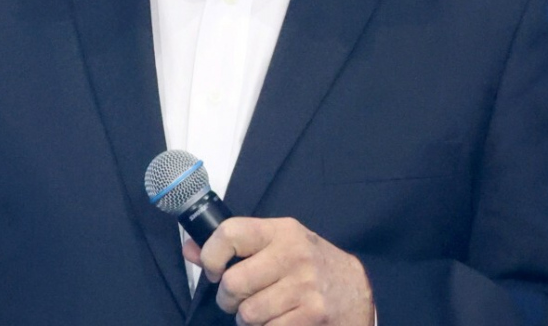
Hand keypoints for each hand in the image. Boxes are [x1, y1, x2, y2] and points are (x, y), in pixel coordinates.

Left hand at [183, 216, 373, 325]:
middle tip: (239, 300)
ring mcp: (305, 286)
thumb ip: (236, 246)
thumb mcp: (278, 244)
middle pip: (233, 283)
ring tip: (262, 312)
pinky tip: (279, 321)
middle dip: (229, 300)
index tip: (215, 271)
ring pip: (248, 314)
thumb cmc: (311, 265)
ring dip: (248, 320)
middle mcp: (293, 254)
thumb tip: (189, 249)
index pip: (230, 233)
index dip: (211, 256)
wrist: (358, 290)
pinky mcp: (313, 314)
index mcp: (282, 231)